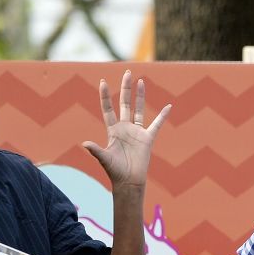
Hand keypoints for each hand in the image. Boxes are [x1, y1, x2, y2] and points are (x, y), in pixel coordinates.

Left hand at [82, 70, 170, 188]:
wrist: (129, 182)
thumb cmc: (115, 171)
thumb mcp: (104, 159)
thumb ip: (96, 150)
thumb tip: (84, 144)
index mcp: (112, 130)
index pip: (108, 109)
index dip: (105, 96)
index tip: (102, 82)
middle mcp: (124, 128)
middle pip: (124, 103)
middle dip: (125, 88)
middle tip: (127, 73)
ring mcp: (136, 132)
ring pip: (139, 109)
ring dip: (140, 96)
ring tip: (140, 81)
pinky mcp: (148, 139)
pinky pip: (157, 125)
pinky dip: (163, 116)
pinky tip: (168, 106)